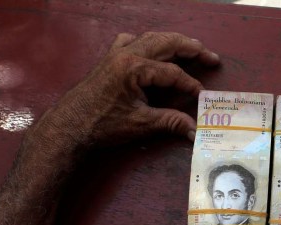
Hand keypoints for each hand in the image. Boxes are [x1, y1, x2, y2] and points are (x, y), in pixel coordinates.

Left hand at [36, 32, 219, 148]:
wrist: (69, 127)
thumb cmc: (102, 125)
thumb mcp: (141, 123)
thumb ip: (170, 122)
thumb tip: (194, 131)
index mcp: (134, 67)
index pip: (172, 72)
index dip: (190, 84)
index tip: (202, 96)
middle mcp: (125, 54)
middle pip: (165, 43)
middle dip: (191, 48)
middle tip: (211, 56)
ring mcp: (115, 54)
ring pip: (150, 38)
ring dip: (172, 41)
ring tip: (192, 47)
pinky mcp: (108, 60)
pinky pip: (130, 42)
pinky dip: (146, 43)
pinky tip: (153, 49)